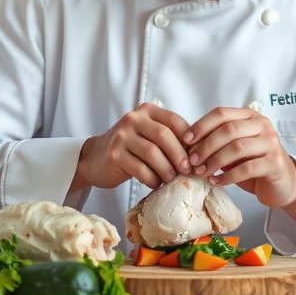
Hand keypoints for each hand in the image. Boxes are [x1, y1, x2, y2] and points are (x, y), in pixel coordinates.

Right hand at [71, 103, 191, 190]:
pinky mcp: (114, 155)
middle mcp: (133, 119)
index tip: (196, 155)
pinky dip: (152, 179)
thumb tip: (199, 153)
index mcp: (147, 111)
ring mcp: (122, 136)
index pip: (174, 120)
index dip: (189, 138)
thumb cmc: (131, 148)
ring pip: (152, 153)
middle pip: (164, 136)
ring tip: (172, 179)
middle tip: (188, 170)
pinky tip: (155, 184)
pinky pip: (139, 169)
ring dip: (167, 169)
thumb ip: (169, 137)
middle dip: (180, 155)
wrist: (96, 158)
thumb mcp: (148, 134)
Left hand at [184, 107, 295, 214]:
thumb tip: (187, 144)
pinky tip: (216, 181)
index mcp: (250, 116)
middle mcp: (262, 125)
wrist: (282, 183)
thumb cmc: (253, 163)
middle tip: (192, 161)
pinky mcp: (275, 163)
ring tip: (202, 172)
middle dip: (206, 145)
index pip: (222, 113)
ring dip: (215, 161)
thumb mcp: (234, 148)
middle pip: (228, 130)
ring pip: (237, 148)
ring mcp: (271, 143)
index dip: (201, 125)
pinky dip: (227, 176)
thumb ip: (217, 141)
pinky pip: (247, 168)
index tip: (186, 140)